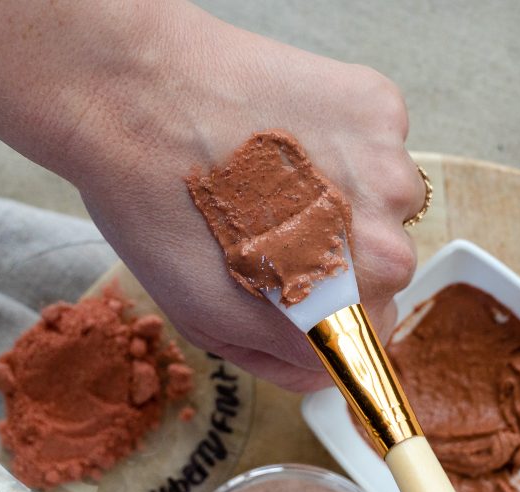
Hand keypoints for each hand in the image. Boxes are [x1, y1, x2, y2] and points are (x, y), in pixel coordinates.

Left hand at [0, 0, 424, 391]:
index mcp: (347, 302)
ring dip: (345, 192)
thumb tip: (325, 369)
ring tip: (277, 174)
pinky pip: (378, 141)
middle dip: (337, 251)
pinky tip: (287, 131)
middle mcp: (386, 238)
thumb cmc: (158, 206)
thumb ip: (281, 359)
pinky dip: (342, 139)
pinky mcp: (381, 106)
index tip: (296, 285)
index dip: (329, 311)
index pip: (375, 332)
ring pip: (385, 199)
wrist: (131, 93)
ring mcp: (388, 165)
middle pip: (385, 265)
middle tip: (273, 223)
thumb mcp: (207, 316)